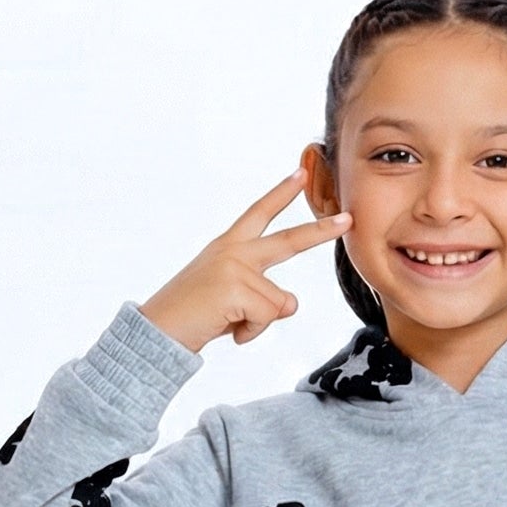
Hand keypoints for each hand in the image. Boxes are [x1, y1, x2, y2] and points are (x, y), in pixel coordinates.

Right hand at [139, 171, 351, 349]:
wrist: (158, 332)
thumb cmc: (193, 317)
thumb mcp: (233, 303)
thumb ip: (264, 297)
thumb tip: (291, 302)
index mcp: (229, 247)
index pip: (259, 214)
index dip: (281, 194)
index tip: (301, 173)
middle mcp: (233, 250)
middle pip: (288, 241)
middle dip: (320, 231)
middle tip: (348, 219)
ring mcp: (234, 267)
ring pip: (279, 302)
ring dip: (258, 323)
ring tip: (228, 323)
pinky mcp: (235, 288)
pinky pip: (267, 316)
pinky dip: (251, 333)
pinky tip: (227, 330)